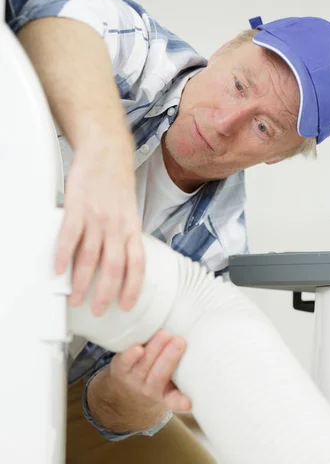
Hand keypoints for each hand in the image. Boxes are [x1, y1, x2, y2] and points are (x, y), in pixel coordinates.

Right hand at [54, 144, 143, 316]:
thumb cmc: (117, 185)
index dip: (133, 287)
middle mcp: (117, 226)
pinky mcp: (78, 208)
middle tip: (98, 310)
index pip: (137, 265)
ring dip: (82, 281)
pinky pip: (70, 236)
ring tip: (75, 297)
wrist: (106, 153)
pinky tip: (59, 269)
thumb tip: (120, 262)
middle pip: (114, 266)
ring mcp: (98, 217)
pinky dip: (64, 254)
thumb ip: (125, 237)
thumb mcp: (130, 213)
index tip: (126, 305)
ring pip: (91, 256)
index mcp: (132, 229)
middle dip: (106, 293)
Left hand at [110, 330, 190, 413]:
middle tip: (180, 341)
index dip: (181, 402)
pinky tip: (138, 347)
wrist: (126, 387)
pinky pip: (125, 362)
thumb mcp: (172, 381)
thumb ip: (184, 369)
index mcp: (167, 395)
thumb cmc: (158, 375)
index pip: (175, 401)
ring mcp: (134, 378)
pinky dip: (131, 355)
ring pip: (145, 364)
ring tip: (165, 334)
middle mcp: (150, 389)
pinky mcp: (121, 367)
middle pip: (160, 375)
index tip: (188, 403)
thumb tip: (201, 343)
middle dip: (170, 357)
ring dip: (155, 348)